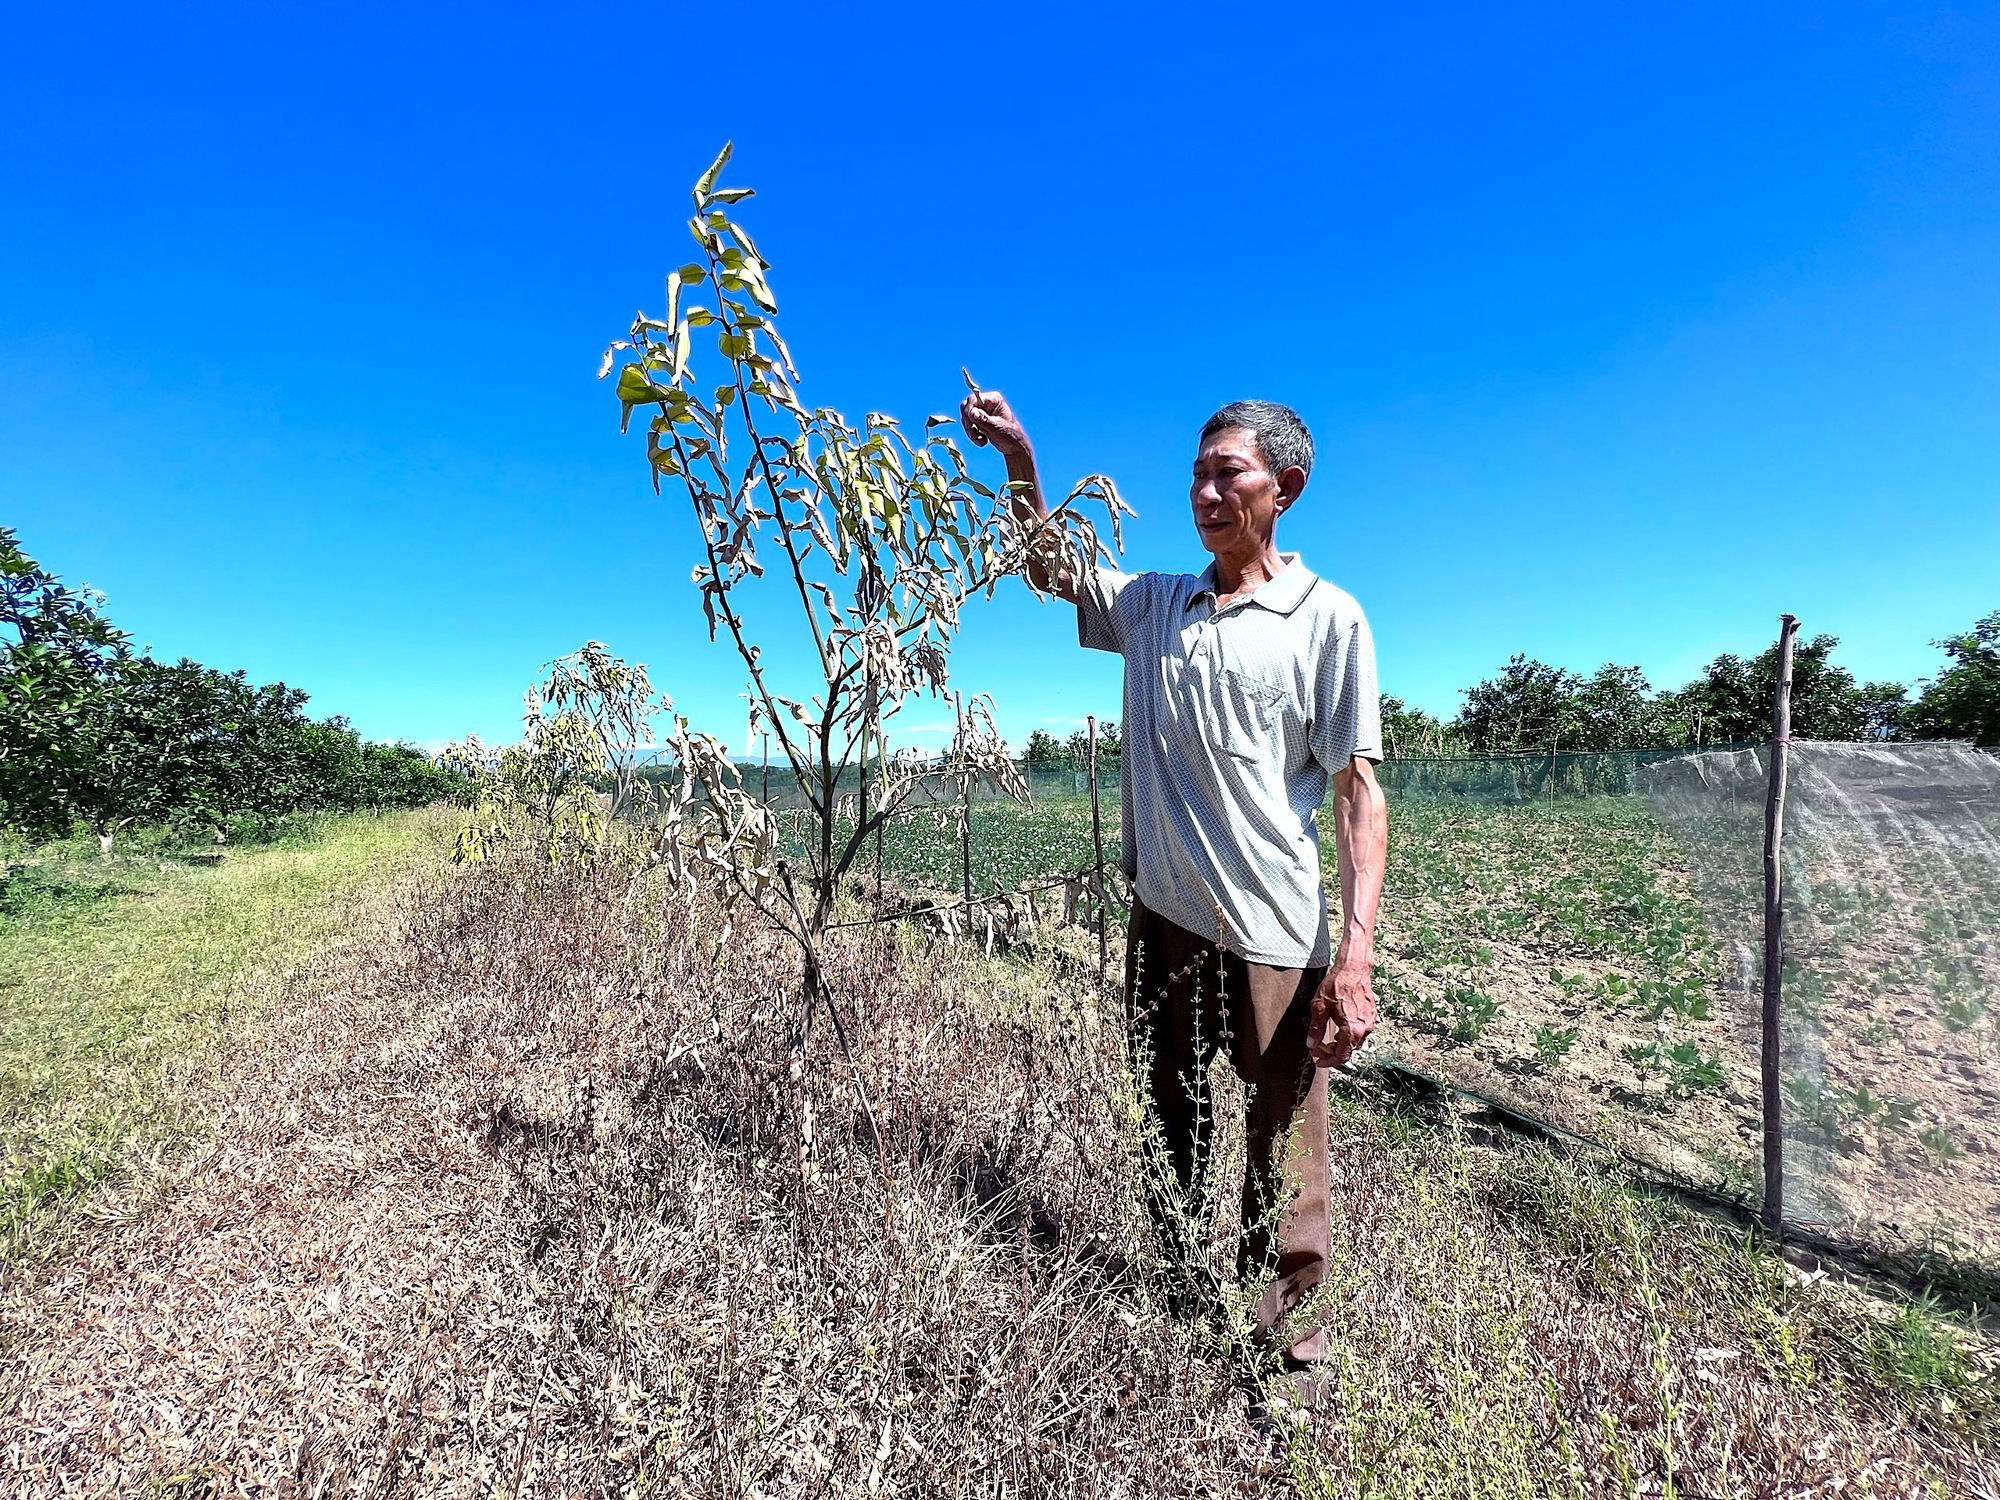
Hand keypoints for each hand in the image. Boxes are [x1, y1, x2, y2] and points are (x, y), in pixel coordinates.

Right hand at [959, 389, 1031, 459]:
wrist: (1015, 447)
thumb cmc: (1011, 435)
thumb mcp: (997, 427)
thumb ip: (984, 419)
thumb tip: (972, 412)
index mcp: (994, 399)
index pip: (973, 399)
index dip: (969, 411)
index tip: (970, 424)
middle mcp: (987, 403)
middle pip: (967, 408)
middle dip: (968, 423)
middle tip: (974, 435)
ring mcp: (983, 412)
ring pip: (966, 418)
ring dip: (970, 431)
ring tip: (981, 441)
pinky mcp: (980, 421)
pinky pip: (969, 425)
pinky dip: (973, 435)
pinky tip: (982, 441)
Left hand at [1309, 949, 1377, 1067]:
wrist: (1353, 968)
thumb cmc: (1336, 985)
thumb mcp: (1319, 1007)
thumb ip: (1315, 1029)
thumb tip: (1311, 1044)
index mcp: (1352, 1030)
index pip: (1341, 1056)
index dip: (1328, 1061)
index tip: (1318, 1061)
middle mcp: (1364, 1029)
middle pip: (1349, 1050)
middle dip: (1333, 1052)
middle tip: (1318, 1049)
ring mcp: (1370, 1022)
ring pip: (1355, 1041)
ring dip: (1341, 1044)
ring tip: (1327, 1039)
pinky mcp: (1371, 1015)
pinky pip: (1360, 1031)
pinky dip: (1348, 1034)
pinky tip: (1338, 1028)